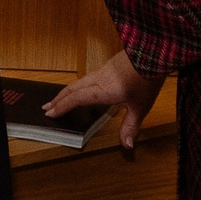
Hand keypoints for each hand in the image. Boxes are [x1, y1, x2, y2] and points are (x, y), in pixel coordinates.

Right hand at [46, 49, 165, 151]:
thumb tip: (126, 145)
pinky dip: (79, 85)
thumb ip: (130, 126)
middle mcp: (99, 79)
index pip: (76, 99)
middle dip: (58, 99)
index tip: (50, 114)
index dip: (61, 107)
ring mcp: (103, 70)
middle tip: (47, 107)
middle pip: (72, 88)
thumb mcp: (140, 107)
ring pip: (79, 81)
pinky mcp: (109, 65)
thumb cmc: (147, 79)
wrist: (152, 54)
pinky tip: (84, 88)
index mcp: (103, 91)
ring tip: (61, 98)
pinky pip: (88, 76)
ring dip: (67, 91)